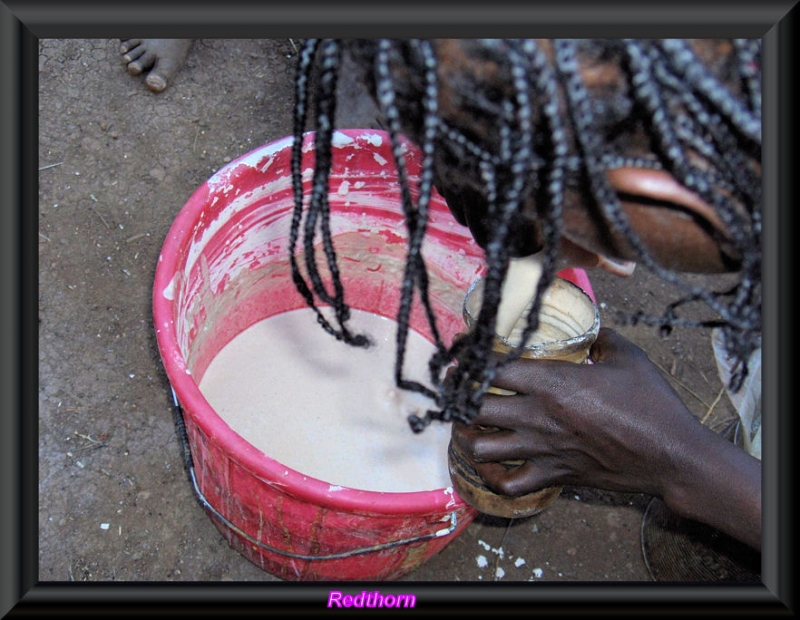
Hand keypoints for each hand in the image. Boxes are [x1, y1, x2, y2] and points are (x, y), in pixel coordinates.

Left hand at [451, 327, 711, 499]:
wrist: (671, 455)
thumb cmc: (652, 403)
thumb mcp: (628, 357)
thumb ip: (602, 338)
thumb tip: (592, 329)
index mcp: (552, 382)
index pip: (493, 368)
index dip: (473, 362)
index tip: (467, 358)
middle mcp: (538, 415)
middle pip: (475, 407)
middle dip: (460, 398)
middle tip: (459, 391)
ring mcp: (542, 450)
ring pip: (481, 448)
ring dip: (469, 436)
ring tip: (470, 426)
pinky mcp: (553, 477)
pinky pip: (507, 484)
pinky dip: (493, 477)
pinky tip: (494, 464)